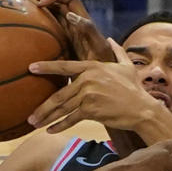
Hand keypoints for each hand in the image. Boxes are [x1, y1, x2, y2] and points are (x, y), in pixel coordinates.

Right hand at [21, 0, 114, 61]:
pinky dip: (38, 21)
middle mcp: (75, 22)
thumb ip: (88, 30)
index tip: (41, 4)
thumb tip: (71, 15)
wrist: (106, 76)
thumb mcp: (99, 46)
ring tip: (21, 2)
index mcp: (83, 19)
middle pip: (57, 1)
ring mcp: (69, 31)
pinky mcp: (63, 41)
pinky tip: (26, 23)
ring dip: (37, 5)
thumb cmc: (105, 61)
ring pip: (52, 12)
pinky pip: (50, 26)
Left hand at [28, 39, 160, 132]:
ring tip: (35, 124)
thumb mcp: (126, 66)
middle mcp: (88, 80)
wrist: (142, 108)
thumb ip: (117, 51)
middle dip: (43, 107)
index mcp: (92, 67)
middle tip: (30, 115)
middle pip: (59, 94)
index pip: (64, 66)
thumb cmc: (135, 88)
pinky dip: (59, 126)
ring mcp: (88, 95)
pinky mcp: (91, 110)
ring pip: (63, 108)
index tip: (31, 68)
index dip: (46, 67)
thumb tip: (110, 40)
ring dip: (47, 118)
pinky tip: (50, 130)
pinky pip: (71, 119)